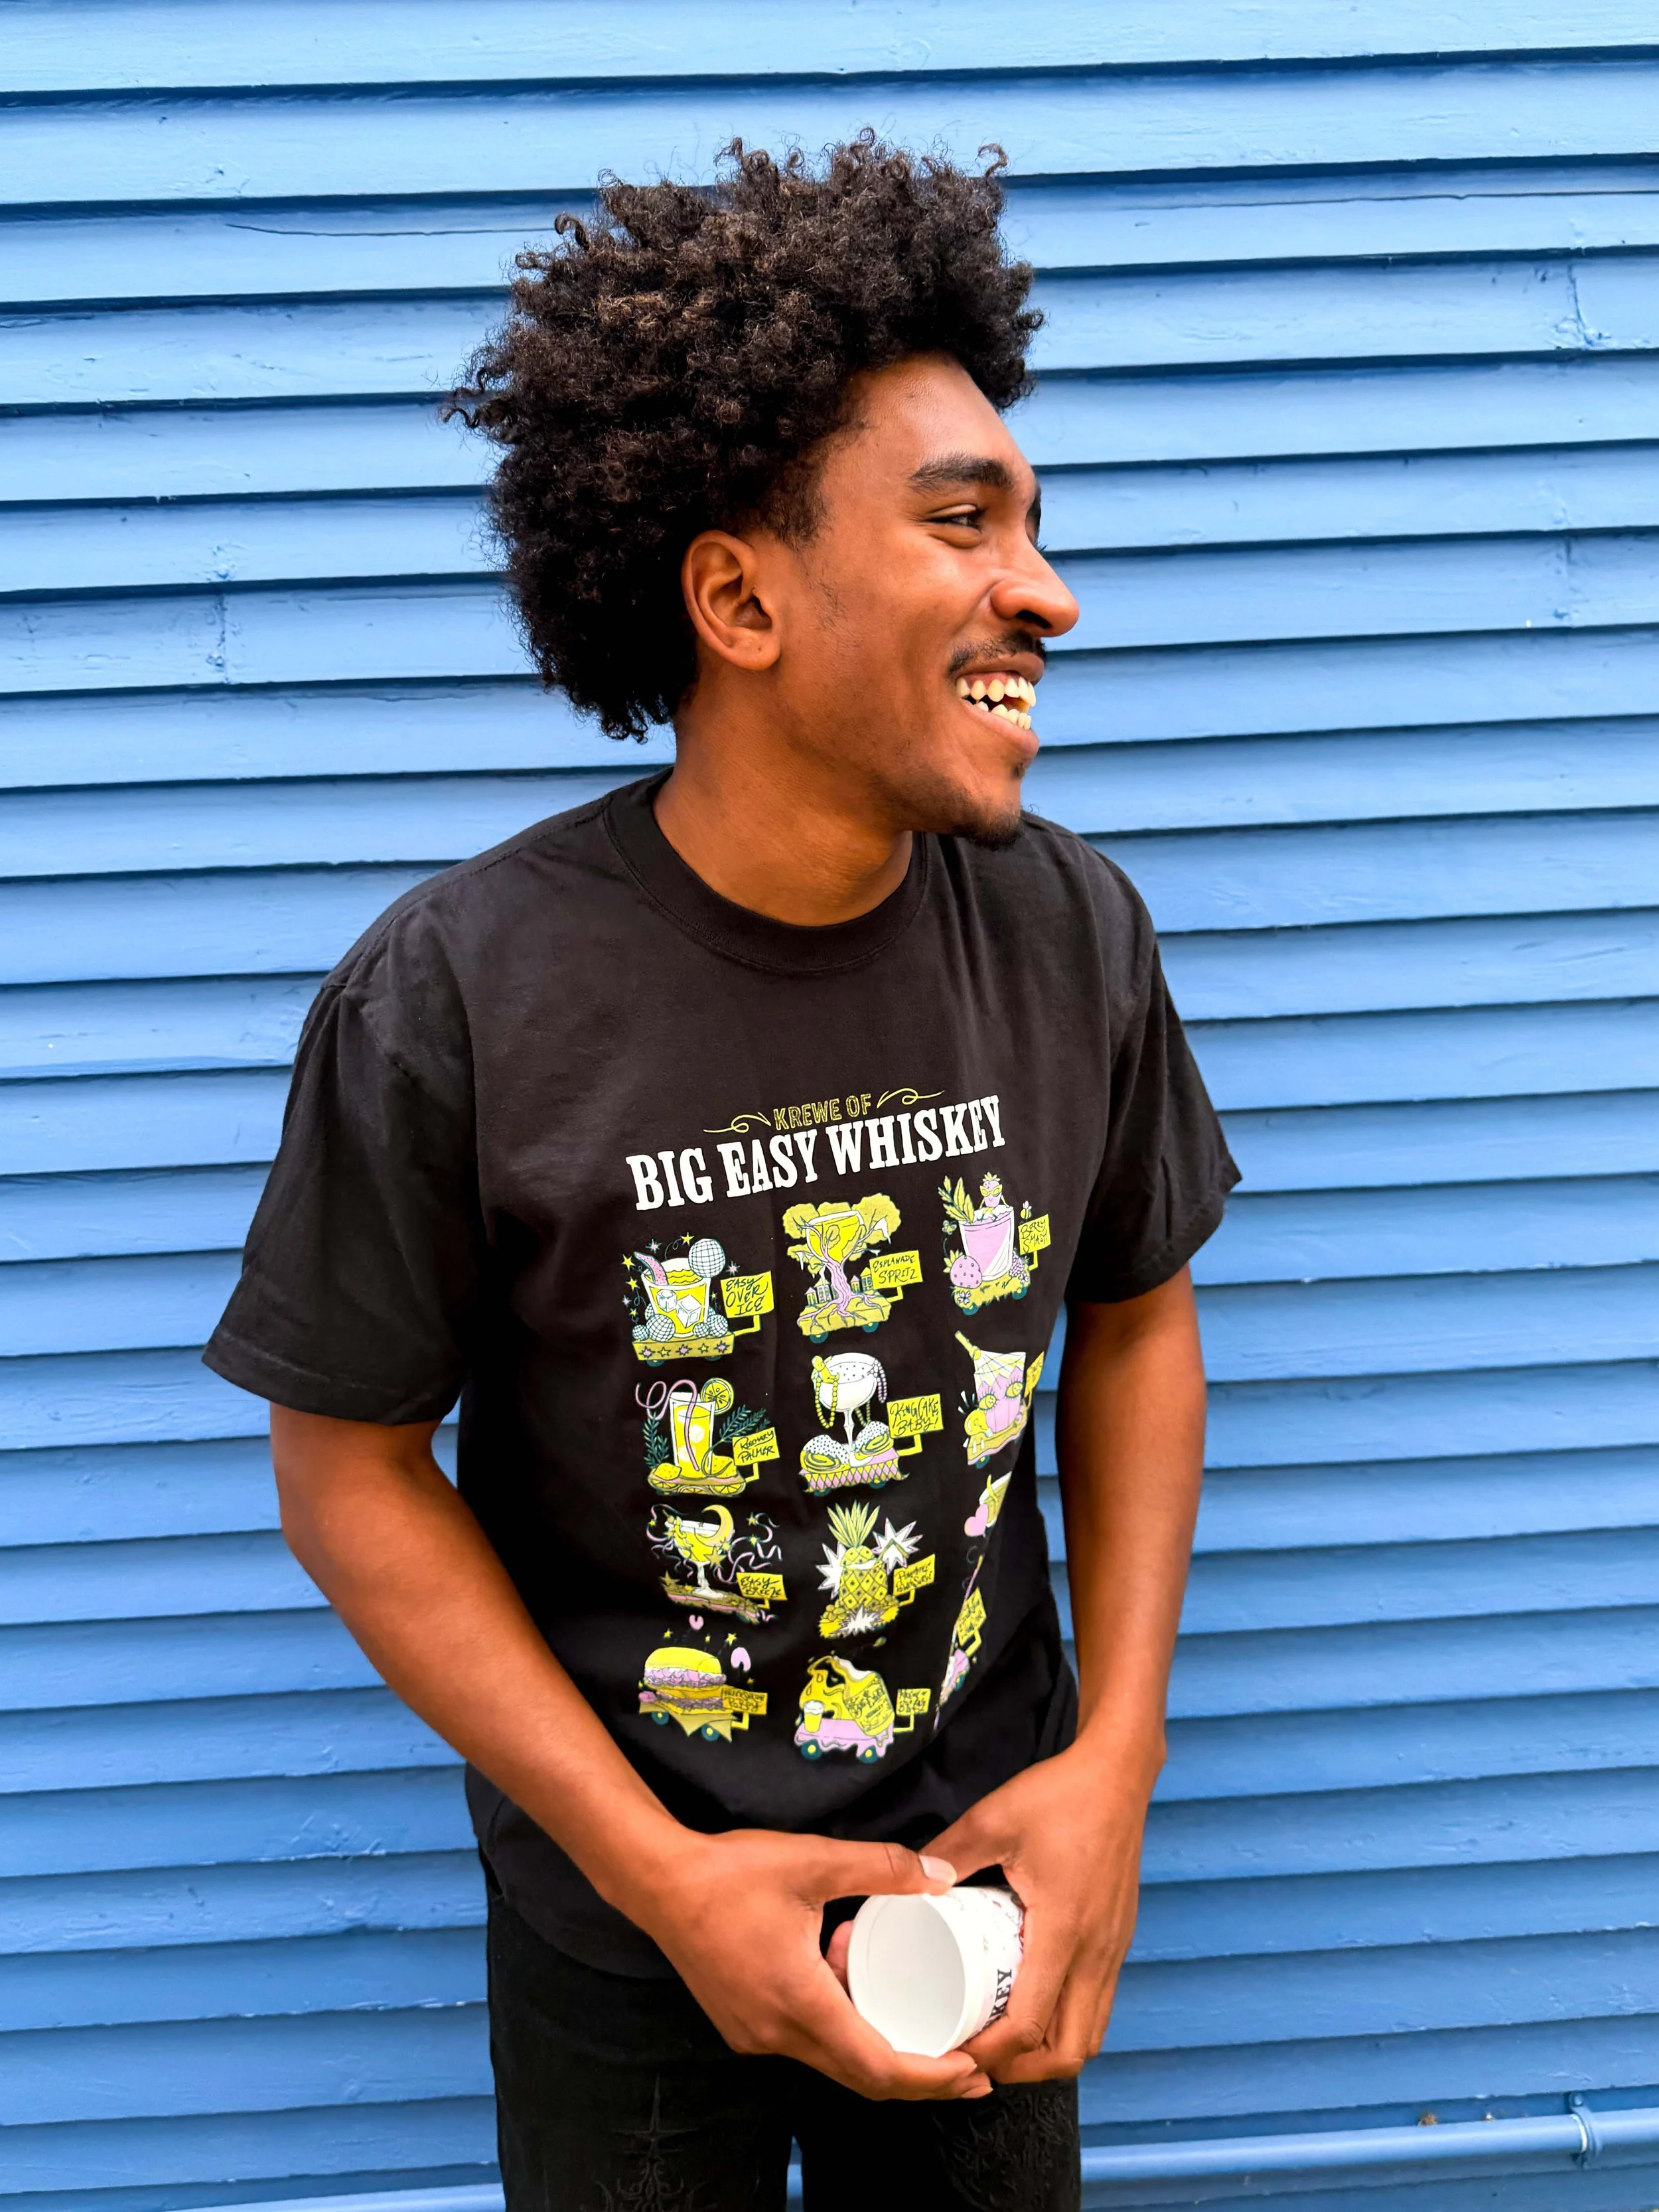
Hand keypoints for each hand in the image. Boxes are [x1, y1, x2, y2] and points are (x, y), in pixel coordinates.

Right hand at [621, 1827, 990, 2100]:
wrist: (657, 1882)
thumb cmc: (731, 1873)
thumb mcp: (813, 1860)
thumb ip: (882, 1867)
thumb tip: (942, 1874)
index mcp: (801, 2004)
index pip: (879, 2067)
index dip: (932, 2076)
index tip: (975, 2069)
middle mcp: (778, 2035)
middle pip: (862, 2077)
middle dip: (921, 2077)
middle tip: (971, 2065)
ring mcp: (757, 2035)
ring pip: (834, 2059)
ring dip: (878, 2040)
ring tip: (914, 1999)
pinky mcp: (744, 2024)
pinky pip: (807, 2041)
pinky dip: (841, 2023)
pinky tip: (847, 1972)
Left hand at [923, 1741, 1154, 2082]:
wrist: (1119, 1774)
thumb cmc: (1059, 1795)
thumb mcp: (993, 1819)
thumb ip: (948, 1853)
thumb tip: (911, 1884)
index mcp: (1063, 1931)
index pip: (1031, 2025)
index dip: (992, 2053)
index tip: (955, 2049)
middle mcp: (1095, 1952)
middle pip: (1069, 2052)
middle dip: (1022, 2071)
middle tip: (977, 2056)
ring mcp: (1113, 1951)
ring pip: (1090, 2036)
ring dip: (1048, 2053)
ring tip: (1003, 2041)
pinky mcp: (1118, 1941)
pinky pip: (1098, 2006)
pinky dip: (1068, 2024)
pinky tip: (1035, 2005)